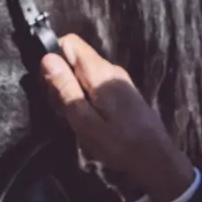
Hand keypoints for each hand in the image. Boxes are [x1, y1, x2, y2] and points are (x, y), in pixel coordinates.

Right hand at [39, 33, 194, 201]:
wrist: (155, 158)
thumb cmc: (119, 143)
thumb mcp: (84, 120)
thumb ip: (65, 88)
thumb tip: (46, 57)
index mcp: (100, 72)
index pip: (71, 43)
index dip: (54, 59)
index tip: (49, 87)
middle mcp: (111, 69)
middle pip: (76, 60)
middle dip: (62, 81)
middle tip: (62, 112)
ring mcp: (118, 80)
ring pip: (84, 75)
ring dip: (73, 94)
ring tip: (75, 120)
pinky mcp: (122, 93)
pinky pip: (95, 86)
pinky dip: (86, 99)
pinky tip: (88, 121)